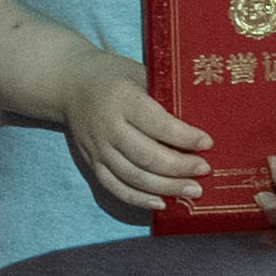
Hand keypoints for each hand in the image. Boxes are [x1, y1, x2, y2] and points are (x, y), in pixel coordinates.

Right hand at [58, 55, 215, 219]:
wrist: (68, 84)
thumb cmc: (113, 77)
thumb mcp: (138, 73)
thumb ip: (164, 94)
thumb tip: (202, 117)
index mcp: (121, 99)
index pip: (156, 123)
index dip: (184, 137)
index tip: (208, 143)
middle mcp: (107, 127)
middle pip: (146, 156)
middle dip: (180, 167)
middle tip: (204, 170)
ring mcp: (98, 148)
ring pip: (134, 176)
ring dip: (166, 187)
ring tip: (193, 190)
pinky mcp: (92, 163)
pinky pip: (115, 187)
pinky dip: (138, 199)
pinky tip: (161, 203)